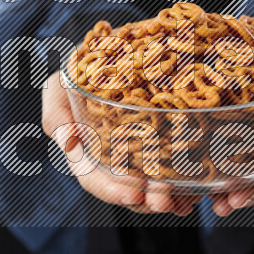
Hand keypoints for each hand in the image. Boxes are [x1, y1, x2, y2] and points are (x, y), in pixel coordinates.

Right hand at [41, 72, 201, 215]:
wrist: (111, 53)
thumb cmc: (77, 72)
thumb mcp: (59, 87)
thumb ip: (56, 112)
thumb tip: (66, 141)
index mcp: (86, 153)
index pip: (96, 180)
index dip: (114, 190)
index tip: (134, 192)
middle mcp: (113, 161)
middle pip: (129, 190)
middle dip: (146, 200)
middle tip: (165, 200)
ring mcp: (139, 156)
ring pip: (153, 187)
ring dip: (168, 198)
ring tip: (184, 200)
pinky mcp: (161, 146)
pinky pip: (174, 172)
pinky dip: (185, 186)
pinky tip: (198, 190)